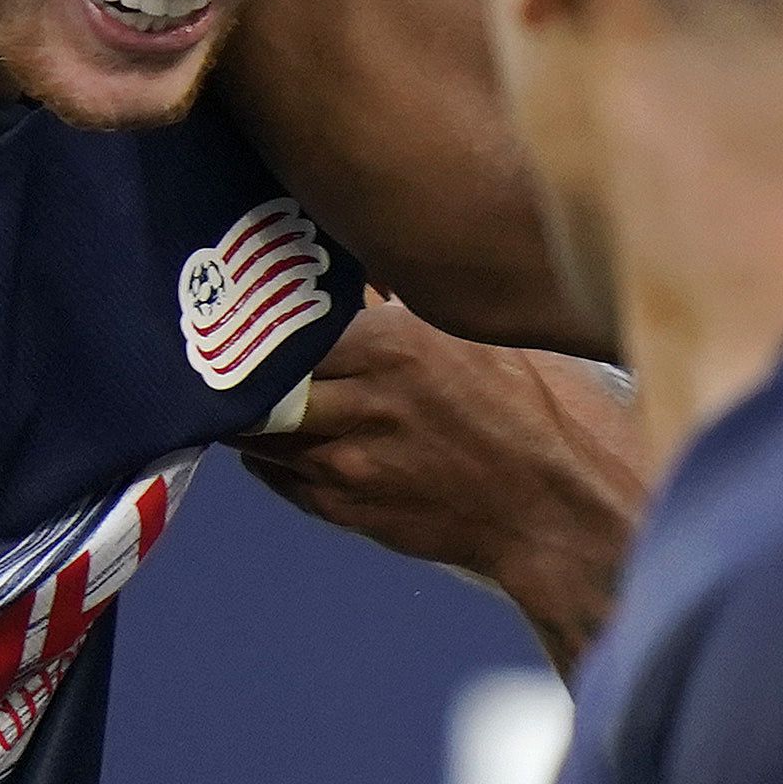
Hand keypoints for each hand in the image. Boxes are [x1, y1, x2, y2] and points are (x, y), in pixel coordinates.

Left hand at [235, 295, 646, 667]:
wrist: (553, 506)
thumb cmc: (527, 411)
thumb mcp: (470, 336)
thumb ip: (398, 309)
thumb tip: (352, 276)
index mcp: (392, 345)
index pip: (287, 328)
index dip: (263, 325)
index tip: (246, 314)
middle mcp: (361, 402)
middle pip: (260, 385)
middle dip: (243, 376)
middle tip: (229, 359)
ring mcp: (347, 461)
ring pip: (259, 434)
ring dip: (253, 418)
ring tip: (251, 399)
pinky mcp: (344, 507)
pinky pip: (277, 476)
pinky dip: (273, 456)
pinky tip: (289, 440)